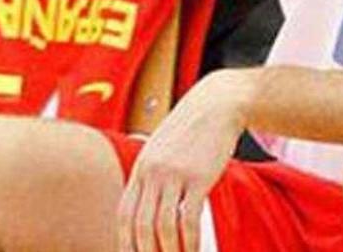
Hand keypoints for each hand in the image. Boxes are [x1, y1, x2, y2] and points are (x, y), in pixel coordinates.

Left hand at [116, 71, 248, 251]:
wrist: (217, 104)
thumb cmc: (193, 129)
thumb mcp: (162, 148)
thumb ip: (151, 174)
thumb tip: (145, 200)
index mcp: (140, 169)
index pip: (125, 215)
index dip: (126, 243)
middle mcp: (152, 173)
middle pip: (140, 225)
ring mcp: (174, 175)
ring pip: (162, 226)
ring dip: (169, 251)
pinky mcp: (198, 177)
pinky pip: (188, 217)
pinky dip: (190, 240)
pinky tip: (196, 251)